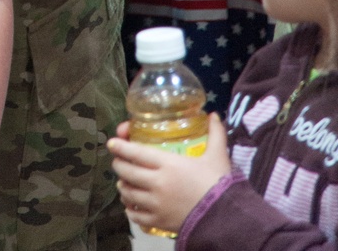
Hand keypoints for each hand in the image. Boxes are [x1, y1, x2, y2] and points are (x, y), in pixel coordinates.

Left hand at [108, 113, 232, 232]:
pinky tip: (132, 204)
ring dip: (123, 185)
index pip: (136, 152)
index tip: (111, 143)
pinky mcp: (158, 222)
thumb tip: (214, 115)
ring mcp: (156, 204)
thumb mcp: (217, 156)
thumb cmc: (219, 185)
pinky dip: (129, 208)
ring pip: (128, 193)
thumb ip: (215, 134)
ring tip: (125, 181)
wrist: (226, 219)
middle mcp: (157, 183)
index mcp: (168, 164)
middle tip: (119, 161)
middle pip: (127, 171)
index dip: (121, 146)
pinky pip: (135, 215)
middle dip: (119, 164)